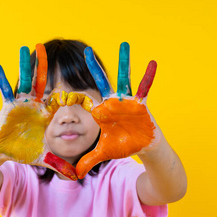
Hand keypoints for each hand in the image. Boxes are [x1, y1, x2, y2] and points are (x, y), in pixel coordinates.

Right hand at [0, 44, 77, 179]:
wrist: (3, 152)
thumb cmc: (23, 150)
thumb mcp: (44, 156)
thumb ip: (60, 164)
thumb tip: (76, 176)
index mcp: (46, 114)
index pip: (59, 98)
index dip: (68, 88)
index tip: (77, 78)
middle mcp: (35, 104)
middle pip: (42, 82)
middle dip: (44, 66)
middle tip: (47, 48)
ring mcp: (21, 104)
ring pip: (25, 81)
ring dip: (25, 65)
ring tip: (26, 48)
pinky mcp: (7, 107)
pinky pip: (5, 91)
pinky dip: (2, 80)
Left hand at [74, 42, 159, 178]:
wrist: (144, 147)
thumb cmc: (124, 145)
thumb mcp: (103, 153)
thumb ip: (88, 160)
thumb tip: (74, 173)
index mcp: (101, 111)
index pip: (86, 98)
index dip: (75, 90)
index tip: (64, 82)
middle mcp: (113, 102)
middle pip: (101, 81)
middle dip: (94, 66)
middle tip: (86, 50)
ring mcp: (127, 100)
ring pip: (124, 77)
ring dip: (124, 62)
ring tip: (124, 44)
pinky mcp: (141, 103)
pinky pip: (145, 87)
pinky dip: (148, 76)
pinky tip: (152, 62)